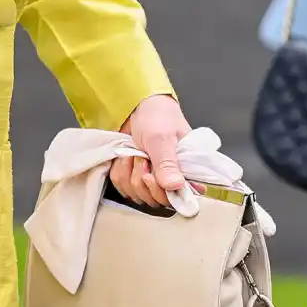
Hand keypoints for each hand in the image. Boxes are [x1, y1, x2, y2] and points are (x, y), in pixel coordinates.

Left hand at [110, 94, 190, 208]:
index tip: (151, 175)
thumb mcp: (161, 138)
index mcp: (186, 172)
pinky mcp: (134, 178)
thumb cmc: (157, 117)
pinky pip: (122, 187)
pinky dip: (120, 171)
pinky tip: (125, 157)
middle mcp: (170, 180)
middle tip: (142, 157)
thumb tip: (175, 186)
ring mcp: (151, 180)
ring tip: (135, 152)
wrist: (136, 105)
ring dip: (130, 172)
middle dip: (142, 178)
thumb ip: (167, 163)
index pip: (178, 199)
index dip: (161, 191)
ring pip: (136, 195)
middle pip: (155, 200)